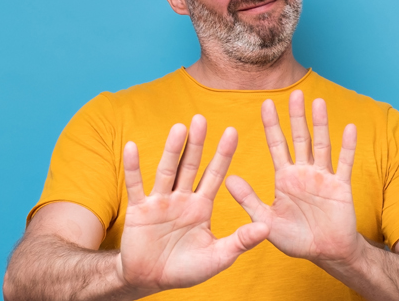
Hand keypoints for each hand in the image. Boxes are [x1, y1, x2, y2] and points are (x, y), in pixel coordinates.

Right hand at [118, 115, 268, 295]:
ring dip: (171, 150)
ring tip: (179, 128)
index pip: (215, 175)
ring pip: (166, 171)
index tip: (233, 131)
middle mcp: (182, 198)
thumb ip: (240, 241)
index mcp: (202, 206)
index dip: (223, 154)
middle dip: (196, 144)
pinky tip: (131, 147)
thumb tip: (266, 228)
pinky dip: (133, 168)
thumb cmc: (186, 269)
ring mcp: (160, 202)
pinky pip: (136, 186)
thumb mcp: (218, 257)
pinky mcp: (139, 210)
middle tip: (201, 118)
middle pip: (190, 166)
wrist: (150, 280)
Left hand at [226, 90, 360, 267]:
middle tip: (294, 93)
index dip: (272, 125)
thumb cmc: (295, 238)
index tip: (265, 103)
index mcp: (284, 178)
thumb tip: (228, 179)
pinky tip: (349, 128)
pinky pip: (344, 163)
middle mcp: (303, 172)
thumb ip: (249, 201)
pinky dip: (347, 147)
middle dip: (296, 116)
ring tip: (318, 102)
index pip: (276, 145)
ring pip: (322, 145)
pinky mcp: (341, 187)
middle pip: (299, 138)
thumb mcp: (266, 221)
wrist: (324, 253)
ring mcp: (323, 177)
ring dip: (320, 124)